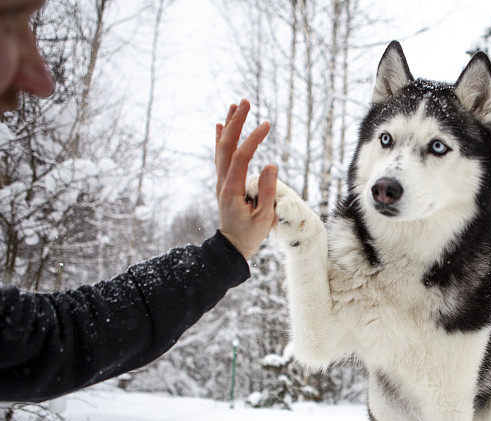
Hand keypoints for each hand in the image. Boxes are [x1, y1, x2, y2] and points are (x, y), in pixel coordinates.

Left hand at [215, 100, 276, 260]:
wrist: (232, 247)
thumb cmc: (250, 234)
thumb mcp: (263, 217)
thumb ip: (267, 192)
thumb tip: (270, 165)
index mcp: (232, 190)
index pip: (241, 157)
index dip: (253, 139)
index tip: (267, 125)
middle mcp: (222, 182)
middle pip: (226, 146)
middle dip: (236, 123)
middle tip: (245, 103)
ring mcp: (221, 181)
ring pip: (221, 148)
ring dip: (228, 126)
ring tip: (235, 106)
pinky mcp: (223, 182)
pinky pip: (219, 156)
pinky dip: (219, 139)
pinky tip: (220, 124)